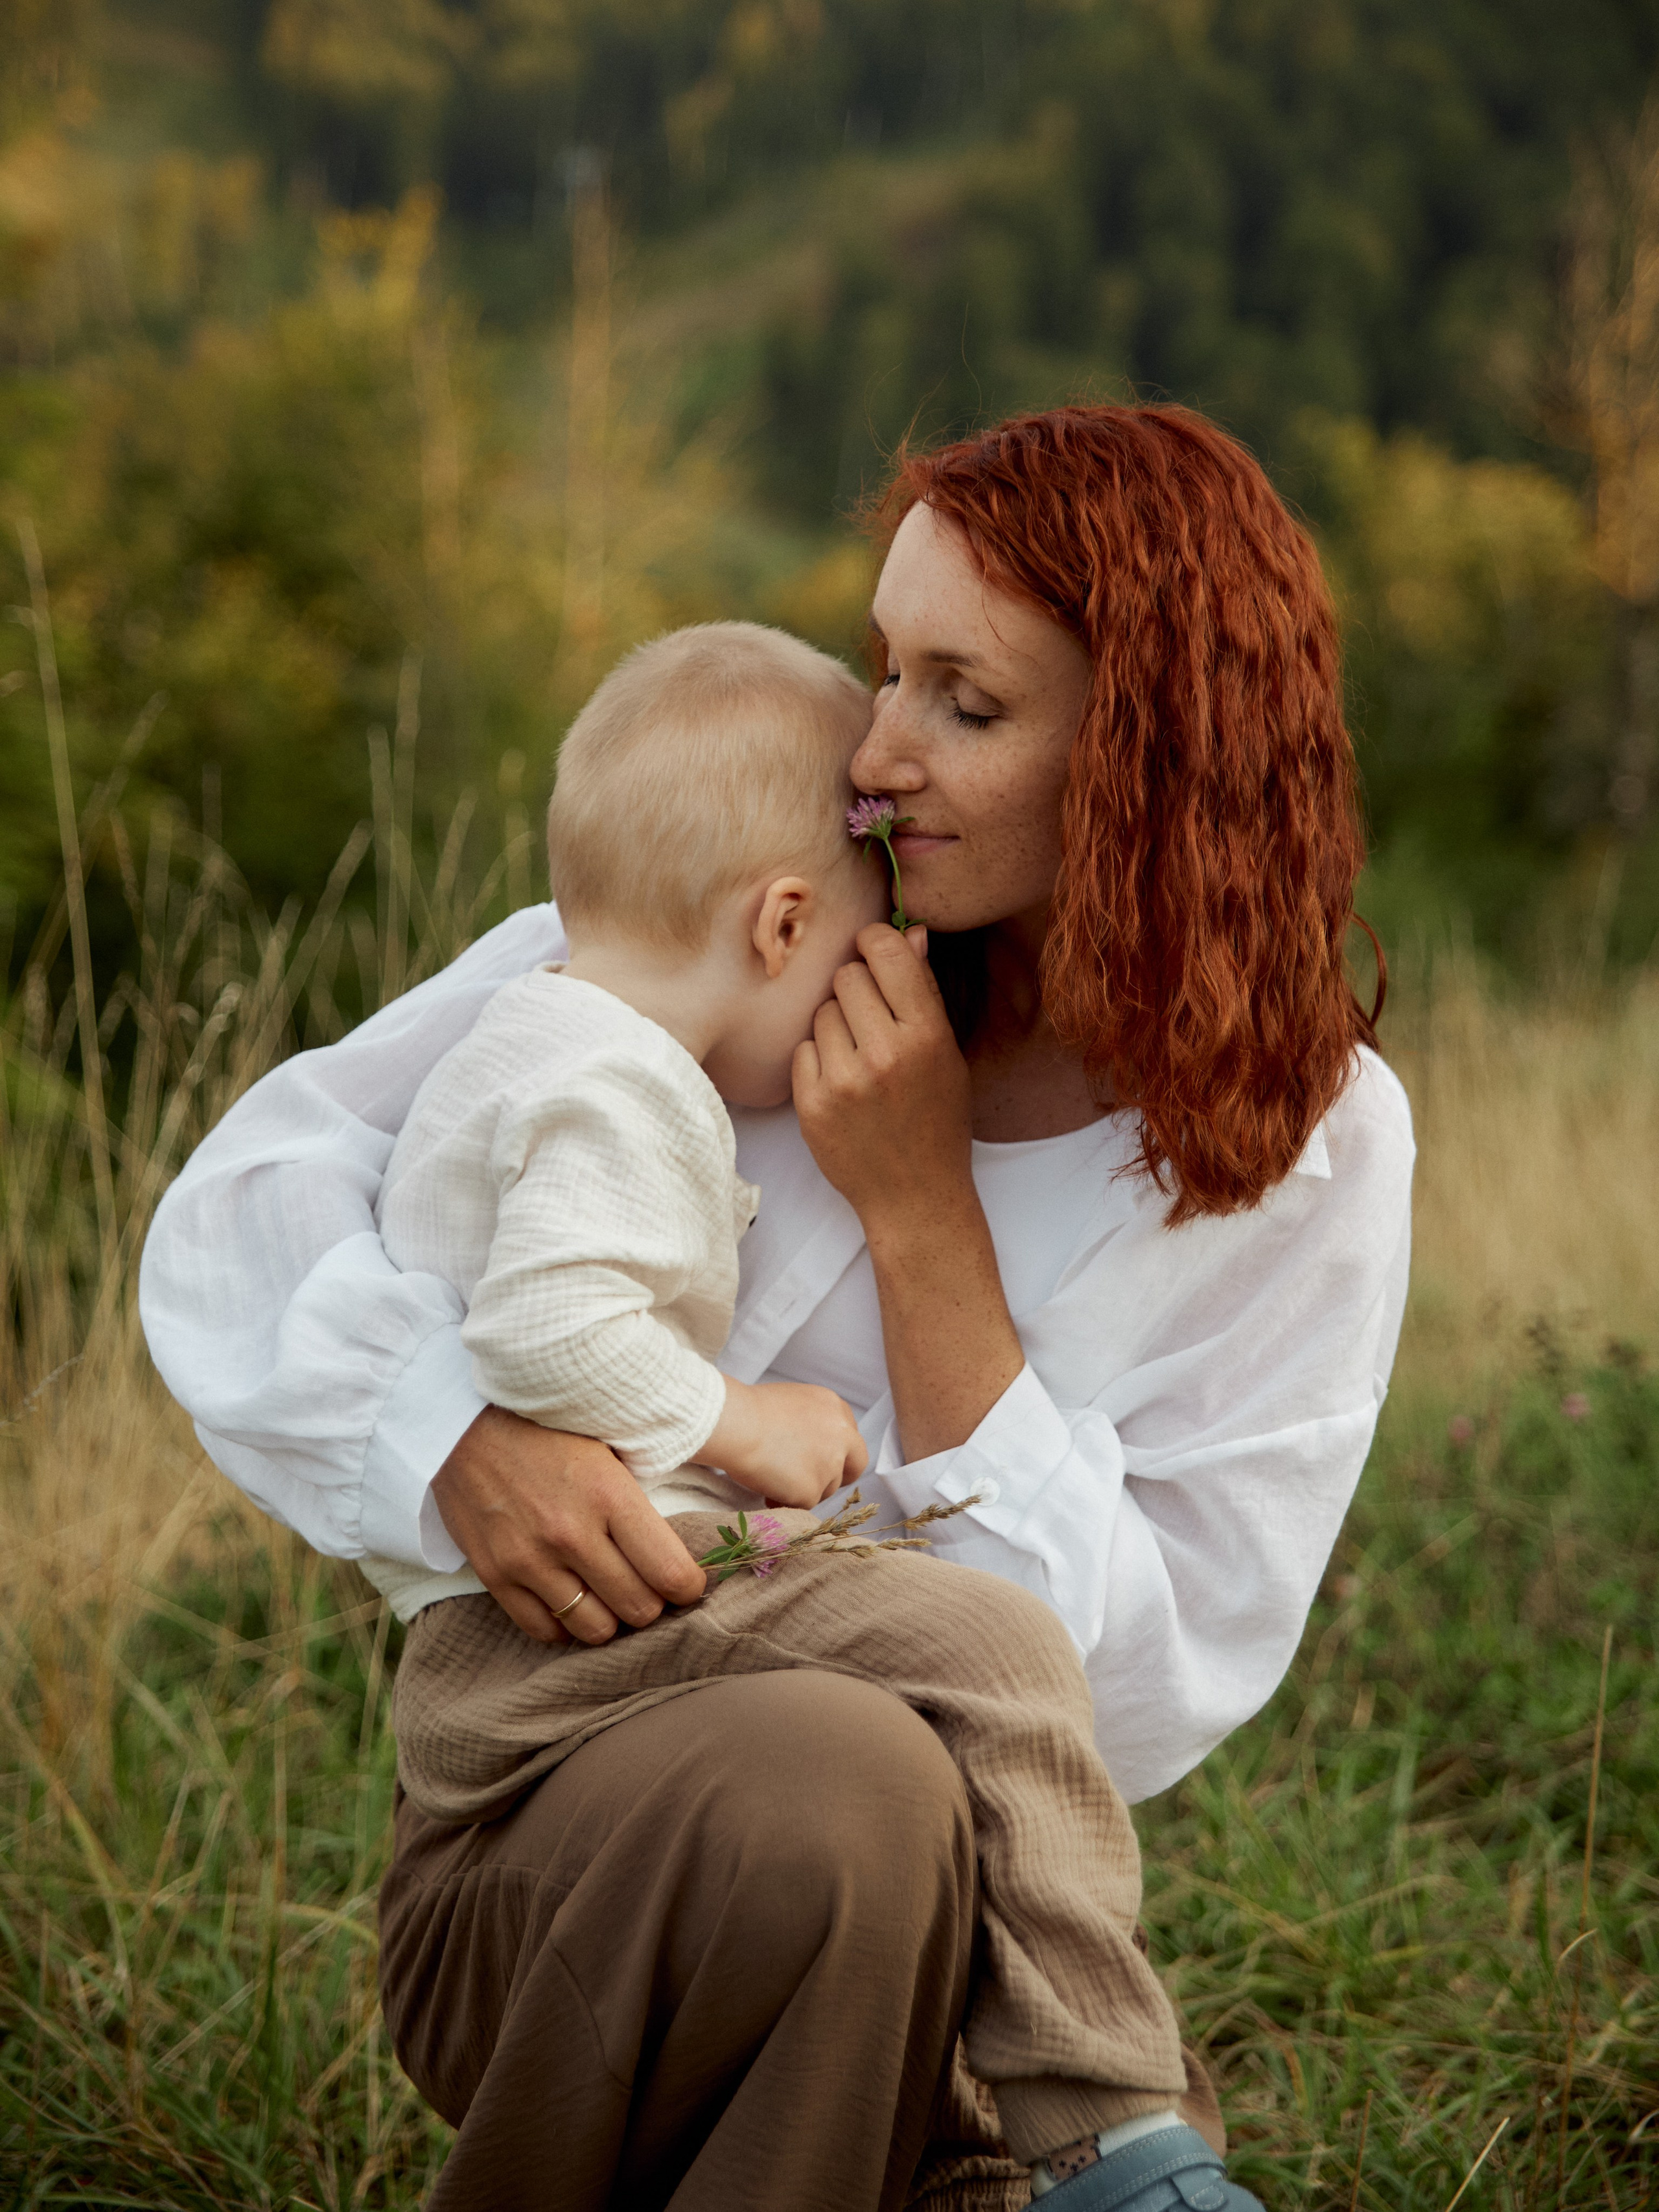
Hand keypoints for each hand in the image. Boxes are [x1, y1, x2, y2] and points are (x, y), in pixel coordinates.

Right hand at [429, 1406, 706, 1645]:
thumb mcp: (607, 1446)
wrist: (464, 1422)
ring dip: (611, 1619)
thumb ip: (640, 1498)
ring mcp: (530, 1559)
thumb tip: (684, 1546)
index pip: (670, 1572)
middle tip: (648, 1587)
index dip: (689, 1586)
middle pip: (638, 1609)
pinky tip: (572, 1602)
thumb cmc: (547, 1429)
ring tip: (610, 1596)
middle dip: (653, 1604)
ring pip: (595, 1630)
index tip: (688, 1582)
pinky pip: (544, 1631)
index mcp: (609, 1495)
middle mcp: (571, 1534)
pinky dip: (565, 1626)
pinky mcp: (495, 1575)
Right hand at [698, 1377, 867, 1507]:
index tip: (820, 1457)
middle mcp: (841, 1436)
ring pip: (826, 1488)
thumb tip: (808, 1444)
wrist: (735, 1424)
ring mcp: (829, 1465)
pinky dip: (786, 1501)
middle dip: (837, 1476)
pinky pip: (802, 1504)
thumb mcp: (793, 1403)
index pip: (851, 1438)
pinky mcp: (811, 1490)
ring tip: (773, 1478)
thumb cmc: (749, 1410)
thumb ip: (811, 1422)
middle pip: (853, 1466)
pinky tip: (766, 1489)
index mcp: (835, 1409)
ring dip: (805, 1489)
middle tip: (812, 1481)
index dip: (836, 1451)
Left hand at [792, 923, 974, 1223]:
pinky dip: (817, 1061)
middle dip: (855, 990)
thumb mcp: (947, 1055)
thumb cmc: (936, 1120)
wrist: (914, 1195)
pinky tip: (841, 1085)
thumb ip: (925, 993)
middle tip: (871, 1022)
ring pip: (821, 1013)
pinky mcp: (811, 1105)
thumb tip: (914, 933)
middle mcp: (885, 1055)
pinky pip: (801, 1049)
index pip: (888, 954)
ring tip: (859, 1060)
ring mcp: (844, 1081)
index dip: (875, 942)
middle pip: (846, 977)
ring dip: (835, 1027)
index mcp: (927, 1036)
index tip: (873, 951)